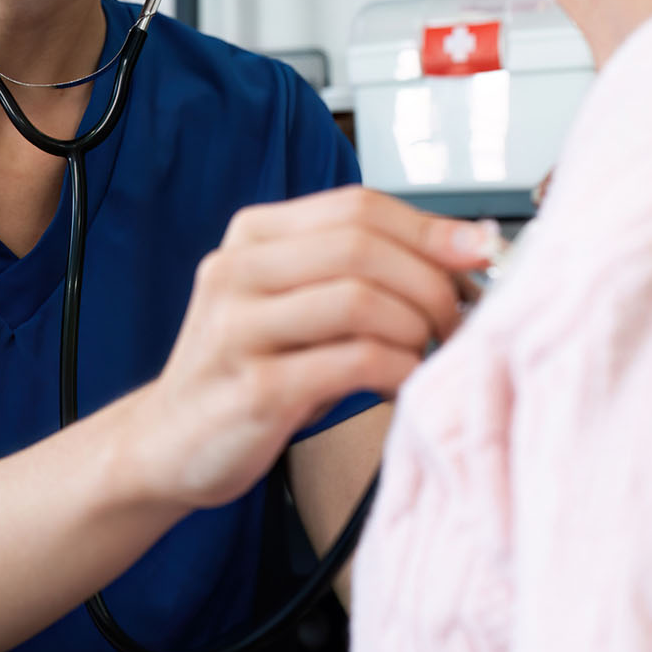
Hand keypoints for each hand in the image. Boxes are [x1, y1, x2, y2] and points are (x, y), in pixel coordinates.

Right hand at [125, 187, 492, 511]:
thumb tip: (467, 248)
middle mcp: (237, 271)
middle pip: (362, 247)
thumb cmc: (252, 372)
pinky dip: (397, 372)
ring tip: (427, 356)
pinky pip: (351, 363)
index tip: (480, 253)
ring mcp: (238, 329)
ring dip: (416, 329)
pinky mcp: (252, 389)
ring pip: (360, 300)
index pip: (356, 207)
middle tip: (456, 321)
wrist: (171, 444)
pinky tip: (401, 387)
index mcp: (252, 236)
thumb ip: (358, 272)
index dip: (429, 228)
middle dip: (430, 282)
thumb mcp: (294, 305)